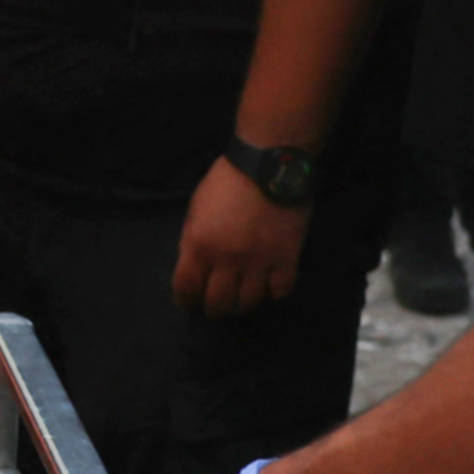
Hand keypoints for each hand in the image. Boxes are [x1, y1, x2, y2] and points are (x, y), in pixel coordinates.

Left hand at [174, 160, 309, 317]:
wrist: (268, 164)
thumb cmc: (227, 180)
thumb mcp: (196, 208)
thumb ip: (192, 240)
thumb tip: (193, 266)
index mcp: (200, 245)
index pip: (186, 289)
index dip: (185, 300)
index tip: (189, 302)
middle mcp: (228, 259)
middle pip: (218, 304)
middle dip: (213, 309)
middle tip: (216, 305)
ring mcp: (259, 261)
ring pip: (249, 303)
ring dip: (242, 304)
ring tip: (242, 296)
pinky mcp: (287, 258)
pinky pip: (280, 291)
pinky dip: (273, 292)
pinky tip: (269, 284)